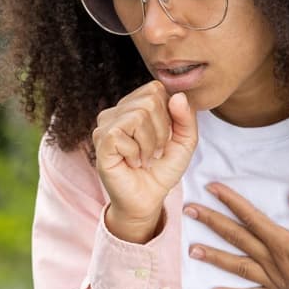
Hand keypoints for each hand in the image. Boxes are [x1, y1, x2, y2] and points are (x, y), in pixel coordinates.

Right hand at [93, 80, 196, 236]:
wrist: (148, 198)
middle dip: (161, 131)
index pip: (156, 89)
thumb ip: (187, 118)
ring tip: (144, 157)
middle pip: (150, 100)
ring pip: (139, 115)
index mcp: (134, 106)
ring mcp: (105, 125)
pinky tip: (132, 162)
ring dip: (150, 144)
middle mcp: (116, 112)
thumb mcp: (185, 142)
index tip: (164, 138)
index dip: (168, 115)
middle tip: (155, 151)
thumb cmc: (161, 169)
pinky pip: (124, 134)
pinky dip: (136, 152)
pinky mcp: (101, 141)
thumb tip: (177, 96)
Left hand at [187, 183, 288, 288]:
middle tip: (189, 211)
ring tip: (192, 250)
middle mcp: (272, 262)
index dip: (231, 201)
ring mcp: (272, 281)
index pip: (252, 218)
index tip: (212, 188)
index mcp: (284, 245)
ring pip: (237, 266)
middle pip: (237, 238)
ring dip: (214, 257)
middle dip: (213, 222)